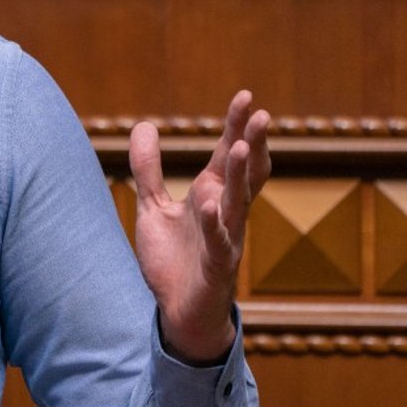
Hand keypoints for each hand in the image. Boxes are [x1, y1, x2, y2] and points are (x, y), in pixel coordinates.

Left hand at [129, 90, 271, 363]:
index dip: (236, 126)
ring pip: (237, 202)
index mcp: (212, 195)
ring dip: (239, 175)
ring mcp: (225, 238)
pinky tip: (208, 204)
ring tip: (239, 146)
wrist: (179, 310)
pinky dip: (214, 223)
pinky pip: (218, 242)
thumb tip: (145, 124)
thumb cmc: (174, 259)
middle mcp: (225, 212)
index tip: (246, 96)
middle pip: (243, 172)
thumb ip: (149, 169)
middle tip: (261, 114)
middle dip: (252, 143)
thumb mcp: (154, 206)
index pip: (227, 154)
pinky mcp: (216, 265)